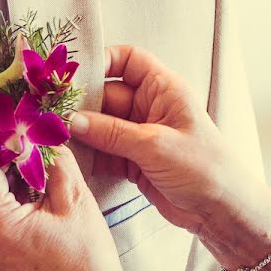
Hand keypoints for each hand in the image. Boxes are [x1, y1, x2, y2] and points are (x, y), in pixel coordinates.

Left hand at [0, 146, 130, 270]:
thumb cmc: (87, 267)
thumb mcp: (76, 201)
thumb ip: (56, 162)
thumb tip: (43, 139)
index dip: (3, 145)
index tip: (24, 136)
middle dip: (1, 158)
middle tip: (32, 150)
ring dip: (2, 175)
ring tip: (36, 174)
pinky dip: (3, 195)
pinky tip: (32, 194)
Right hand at [70, 45, 260, 236]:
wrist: (222, 211)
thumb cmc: (204, 168)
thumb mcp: (156, 145)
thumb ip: (112, 132)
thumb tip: (71, 120)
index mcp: (164, 89)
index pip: (128, 60)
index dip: (101, 61)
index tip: (70, 74)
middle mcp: (150, 107)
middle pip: (106, 94)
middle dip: (80, 103)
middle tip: (49, 113)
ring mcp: (140, 135)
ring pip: (100, 124)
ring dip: (79, 131)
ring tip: (51, 136)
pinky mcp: (133, 161)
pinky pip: (103, 150)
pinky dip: (87, 153)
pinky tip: (67, 156)